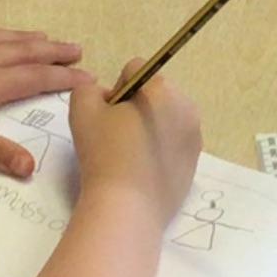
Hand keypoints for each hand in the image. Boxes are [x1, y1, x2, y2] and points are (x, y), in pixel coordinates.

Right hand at [68, 69, 203, 219]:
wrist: (128, 206)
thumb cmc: (104, 153)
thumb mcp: (81, 109)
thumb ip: (88, 89)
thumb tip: (108, 96)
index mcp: (162, 89)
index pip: (135, 70)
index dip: (116, 90)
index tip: (107, 116)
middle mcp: (186, 107)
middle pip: (154, 94)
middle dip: (135, 107)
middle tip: (115, 136)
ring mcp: (194, 136)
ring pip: (165, 119)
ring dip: (148, 128)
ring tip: (129, 154)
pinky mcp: (194, 162)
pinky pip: (174, 144)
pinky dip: (159, 150)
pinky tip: (142, 169)